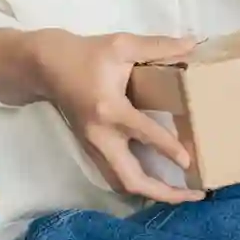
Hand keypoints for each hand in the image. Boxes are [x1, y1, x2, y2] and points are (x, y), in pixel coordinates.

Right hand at [26, 29, 205, 203]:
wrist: (45, 66)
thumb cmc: (84, 54)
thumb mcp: (121, 45)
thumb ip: (157, 46)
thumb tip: (192, 44)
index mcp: (110, 109)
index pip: (143, 133)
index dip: (167, 148)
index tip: (188, 161)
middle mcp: (101, 135)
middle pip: (130, 179)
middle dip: (163, 192)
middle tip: (195, 195)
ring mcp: (93, 146)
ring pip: (121, 183)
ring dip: (151, 193)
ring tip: (181, 194)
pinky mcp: (90, 148)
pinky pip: (114, 176)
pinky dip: (137, 183)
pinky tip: (157, 183)